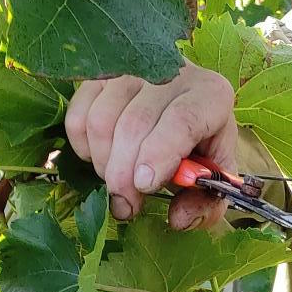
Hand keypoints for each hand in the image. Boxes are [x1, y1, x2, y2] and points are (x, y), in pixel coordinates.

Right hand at [64, 64, 238, 230]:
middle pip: (135, 125)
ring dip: (103, 164)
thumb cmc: (199, 145)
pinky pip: (78, 116)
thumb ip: (205, 203)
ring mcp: (131, 72)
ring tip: (119, 184)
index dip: (159, 154)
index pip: (182, 120)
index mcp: (211, 96)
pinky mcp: (100, 78)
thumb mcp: (213, 175)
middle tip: (126, 205)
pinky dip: (82, 147)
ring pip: (101, 121)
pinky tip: (101, 158)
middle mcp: (171, 75)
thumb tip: (178, 219)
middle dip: (124, 175)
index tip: (144, 185)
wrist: (182, 107)